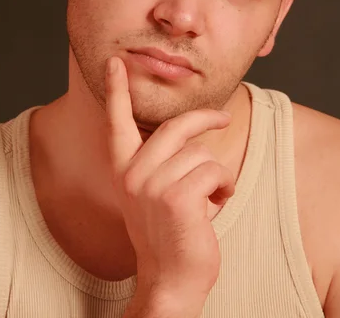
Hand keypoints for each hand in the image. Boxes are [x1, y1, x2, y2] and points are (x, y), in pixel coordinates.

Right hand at [105, 56, 234, 311]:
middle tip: (224, 116)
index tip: (115, 61)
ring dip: (216, 174)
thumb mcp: (155, 191)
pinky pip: (214, 170)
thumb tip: (192, 131)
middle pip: (177, 126)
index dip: (117, 90)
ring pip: (201, 153)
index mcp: (123, 169)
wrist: (172, 279)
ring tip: (212, 196)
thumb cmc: (170, 231)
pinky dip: (224, 186)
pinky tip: (217, 205)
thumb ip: (163, 161)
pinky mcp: (177, 196)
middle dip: (206, 118)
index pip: (117, 122)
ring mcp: (152, 184)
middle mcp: (133, 173)